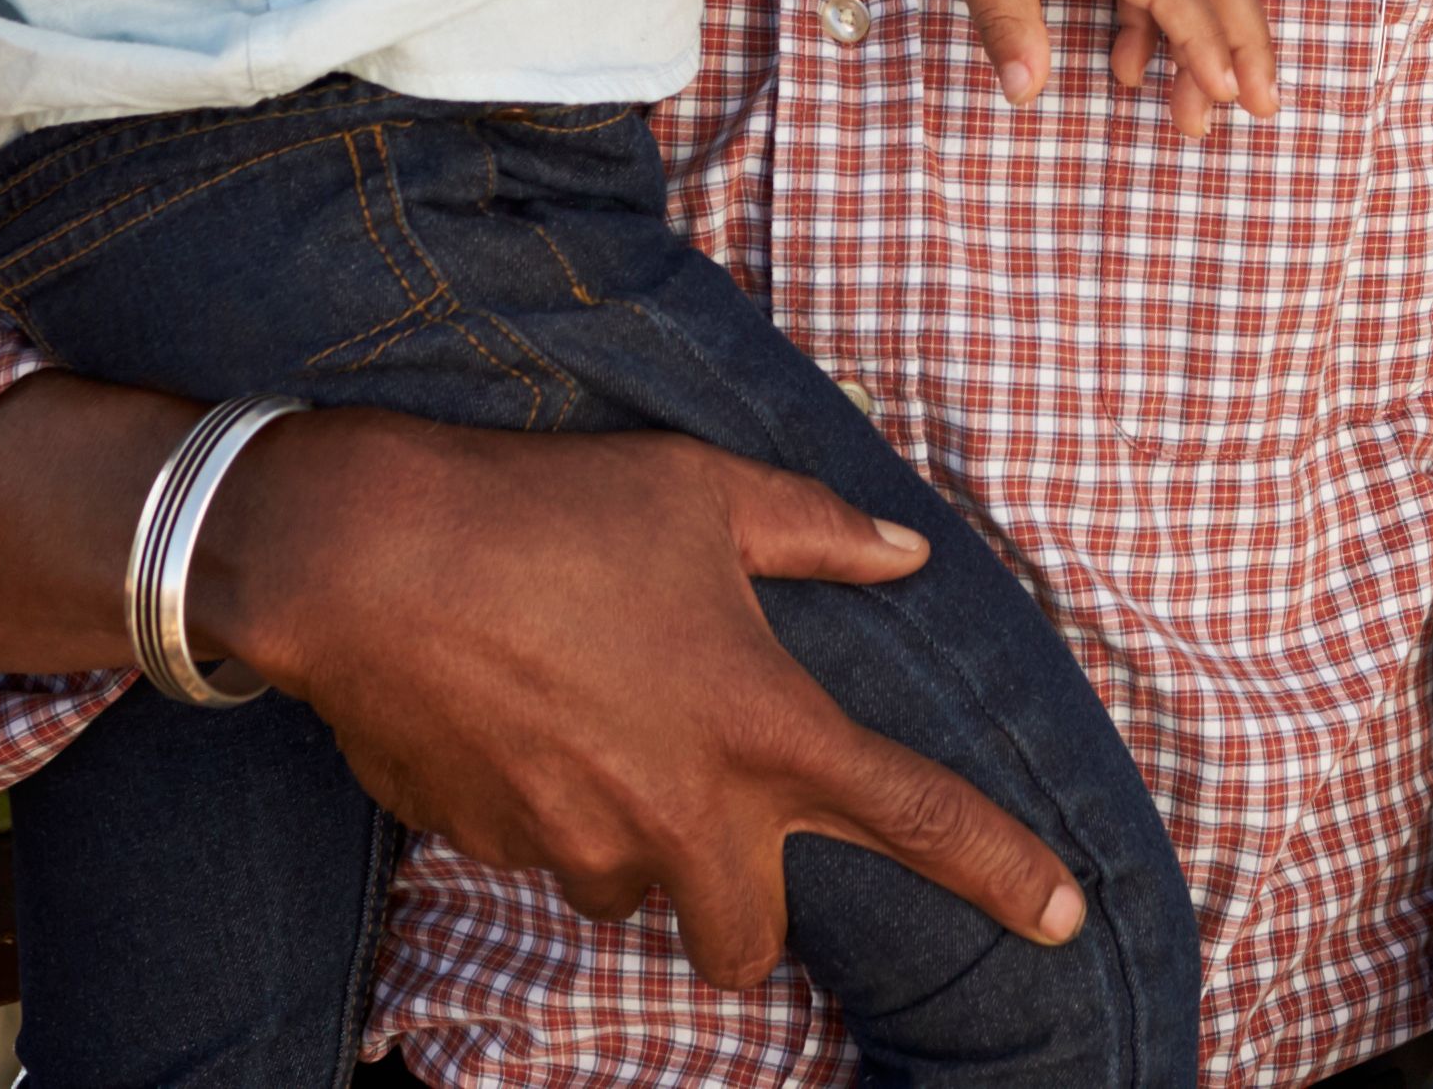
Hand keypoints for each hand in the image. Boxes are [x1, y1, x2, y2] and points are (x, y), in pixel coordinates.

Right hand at [208, 410, 1086, 984]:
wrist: (366, 558)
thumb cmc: (552, 510)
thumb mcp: (707, 492)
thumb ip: (820, 533)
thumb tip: (906, 551)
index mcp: (763, 730)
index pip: (919, 820)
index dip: (1004, 873)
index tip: (1065, 917)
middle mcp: (684, 815)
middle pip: (746, 941)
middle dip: (740, 909)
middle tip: (716, 813)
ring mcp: (582, 848)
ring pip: (634, 893)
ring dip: (634, 840)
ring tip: (592, 716)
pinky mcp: (492, 853)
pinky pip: (542, 854)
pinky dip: (547, 808)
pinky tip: (517, 713)